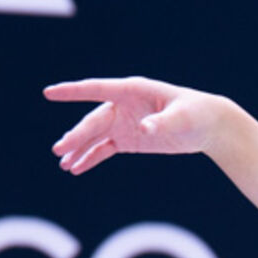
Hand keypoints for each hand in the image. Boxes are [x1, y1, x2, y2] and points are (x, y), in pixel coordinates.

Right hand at [45, 77, 243, 173]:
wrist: (208, 126)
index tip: (49, 93)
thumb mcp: (182, 117)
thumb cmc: (196, 113)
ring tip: (64, 164)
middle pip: (93, 121)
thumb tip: (145, 128)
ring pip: (94, 137)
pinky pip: (104, 149)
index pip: (97, 89)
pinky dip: (90, 158)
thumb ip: (163, 122)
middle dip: (76, 136)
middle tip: (60, 150)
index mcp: (132, 91)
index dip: (73, 91)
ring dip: (79, 149)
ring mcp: (124, 123)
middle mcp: (123, 106)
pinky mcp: (129, 139)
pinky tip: (76, 169)